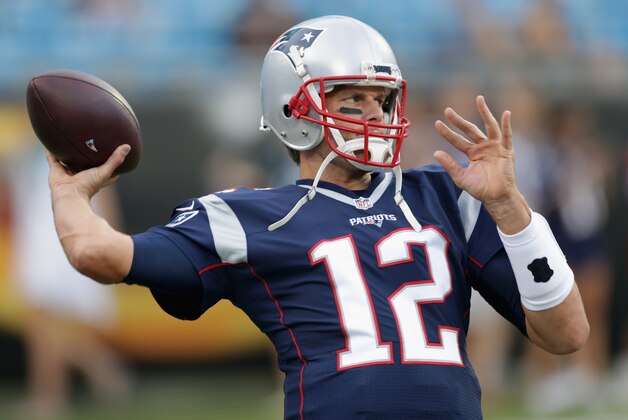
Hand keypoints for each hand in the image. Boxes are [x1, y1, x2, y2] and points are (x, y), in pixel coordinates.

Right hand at [45, 144, 130, 200]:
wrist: (68, 196)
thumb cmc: (88, 186)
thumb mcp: (104, 171)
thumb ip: (115, 160)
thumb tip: (127, 147)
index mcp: (94, 177)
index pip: (104, 170)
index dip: (109, 162)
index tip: (114, 152)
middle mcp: (81, 175)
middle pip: (84, 163)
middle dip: (86, 155)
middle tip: (90, 140)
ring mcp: (68, 173)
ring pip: (68, 160)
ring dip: (68, 152)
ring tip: (69, 139)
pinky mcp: (56, 171)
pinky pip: (52, 158)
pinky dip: (50, 151)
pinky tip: (49, 140)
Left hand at [433, 95, 529, 233]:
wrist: (496, 197)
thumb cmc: (480, 189)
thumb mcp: (461, 177)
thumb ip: (449, 165)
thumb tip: (435, 153)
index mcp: (471, 153)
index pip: (457, 140)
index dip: (447, 132)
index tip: (437, 123)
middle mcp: (482, 147)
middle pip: (469, 129)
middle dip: (458, 120)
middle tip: (447, 110)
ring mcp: (494, 147)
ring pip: (489, 126)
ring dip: (484, 112)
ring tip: (479, 99)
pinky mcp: (506, 150)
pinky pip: (507, 135)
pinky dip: (506, 124)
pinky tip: (505, 114)